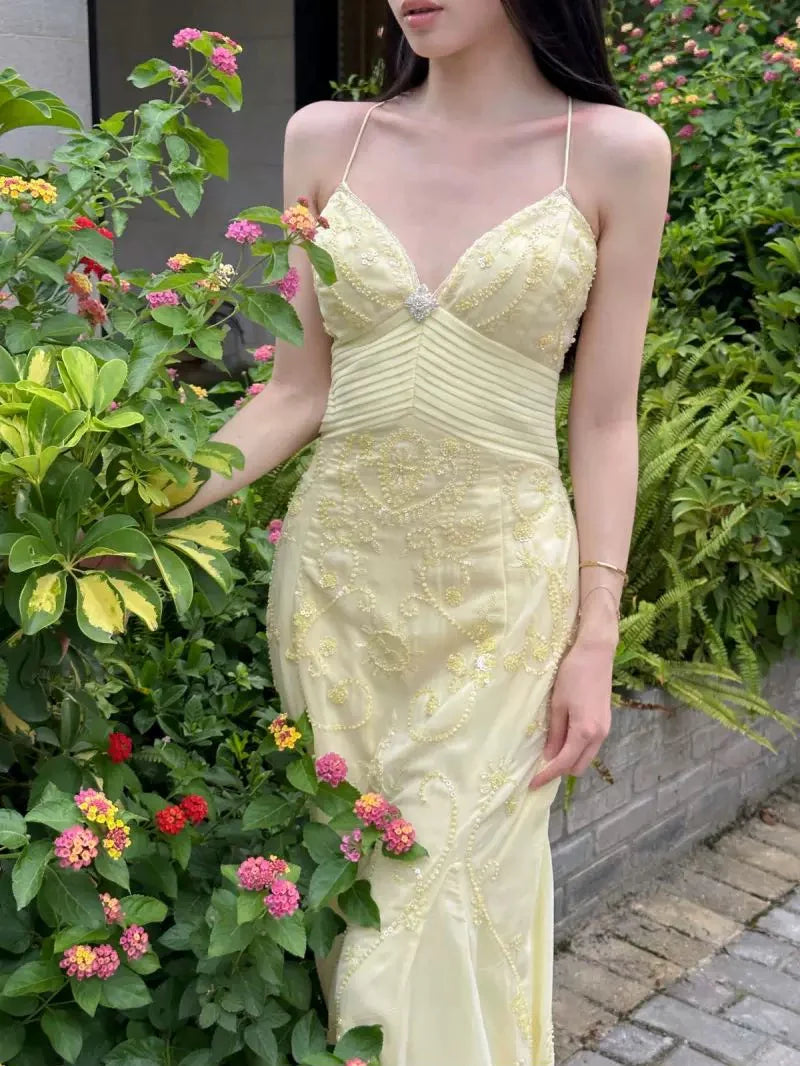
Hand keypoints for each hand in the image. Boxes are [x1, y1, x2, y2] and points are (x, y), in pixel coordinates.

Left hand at [529, 639, 613, 788]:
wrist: (596, 653)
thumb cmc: (572, 674)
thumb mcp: (558, 704)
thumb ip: (555, 732)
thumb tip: (549, 756)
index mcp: (584, 732)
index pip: (563, 763)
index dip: (547, 775)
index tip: (532, 784)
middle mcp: (599, 735)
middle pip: (578, 766)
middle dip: (560, 770)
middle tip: (539, 765)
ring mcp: (605, 729)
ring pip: (586, 757)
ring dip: (569, 759)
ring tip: (549, 750)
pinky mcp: (606, 722)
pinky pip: (591, 745)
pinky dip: (577, 748)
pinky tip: (563, 738)